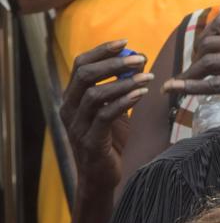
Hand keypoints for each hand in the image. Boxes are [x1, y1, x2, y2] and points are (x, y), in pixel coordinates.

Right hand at [60, 41, 152, 193]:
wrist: (101, 180)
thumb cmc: (109, 144)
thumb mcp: (114, 113)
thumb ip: (120, 90)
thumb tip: (137, 64)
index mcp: (72, 99)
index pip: (80, 65)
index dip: (102, 51)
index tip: (125, 43)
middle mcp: (69, 110)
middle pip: (85, 75)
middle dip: (114, 63)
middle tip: (140, 58)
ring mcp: (77, 126)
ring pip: (95, 94)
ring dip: (123, 82)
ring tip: (147, 77)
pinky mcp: (90, 142)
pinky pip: (105, 115)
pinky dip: (124, 102)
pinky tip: (141, 95)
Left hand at [162, 16, 219, 104]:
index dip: (207, 35)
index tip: (201, 49)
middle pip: (212, 42)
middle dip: (196, 57)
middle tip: (190, 71)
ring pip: (211, 61)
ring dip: (191, 73)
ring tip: (178, 84)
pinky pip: (215, 84)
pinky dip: (192, 87)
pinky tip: (178, 89)